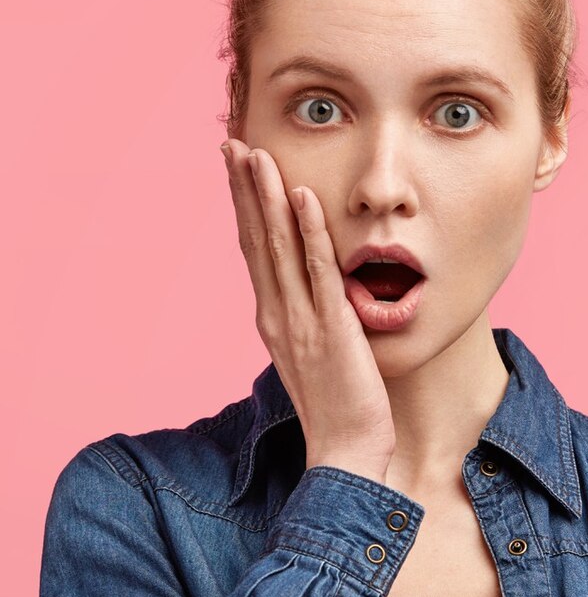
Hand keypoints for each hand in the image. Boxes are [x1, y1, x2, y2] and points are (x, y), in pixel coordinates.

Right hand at [223, 139, 394, 481]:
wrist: (346, 453)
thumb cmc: (341, 407)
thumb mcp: (319, 354)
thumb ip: (314, 321)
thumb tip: (318, 295)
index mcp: (274, 318)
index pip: (254, 250)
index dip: (245, 206)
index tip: (237, 167)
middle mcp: (278, 314)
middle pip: (255, 239)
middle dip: (244, 189)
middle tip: (232, 142)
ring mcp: (301, 322)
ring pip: (278, 247)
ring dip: (268, 198)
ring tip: (258, 155)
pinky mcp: (331, 330)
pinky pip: (318, 272)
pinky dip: (309, 233)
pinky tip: (304, 199)